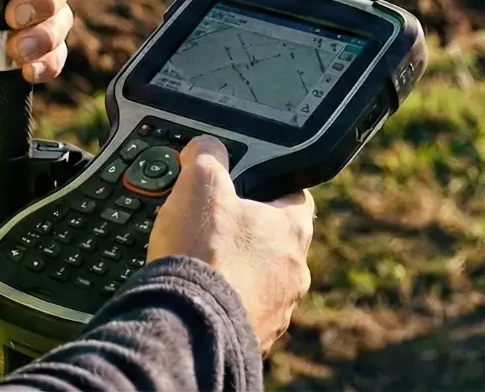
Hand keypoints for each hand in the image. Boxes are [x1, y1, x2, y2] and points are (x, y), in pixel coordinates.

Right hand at [149, 137, 314, 354]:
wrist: (189, 327)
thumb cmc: (204, 255)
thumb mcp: (200, 185)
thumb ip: (207, 156)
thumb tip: (206, 146)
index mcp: (293, 229)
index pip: (294, 195)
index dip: (270, 185)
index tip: (247, 185)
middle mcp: (295, 272)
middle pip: (275, 241)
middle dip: (246, 233)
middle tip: (213, 228)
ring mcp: (278, 309)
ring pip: (260, 281)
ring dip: (236, 273)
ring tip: (201, 266)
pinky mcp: (255, 338)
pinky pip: (242, 314)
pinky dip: (224, 304)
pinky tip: (199, 298)